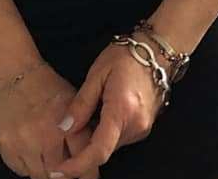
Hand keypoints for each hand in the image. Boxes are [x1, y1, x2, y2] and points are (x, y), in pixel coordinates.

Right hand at [0, 61, 99, 178]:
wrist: (14, 72)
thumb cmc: (47, 86)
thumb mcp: (73, 101)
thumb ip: (82, 129)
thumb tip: (93, 154)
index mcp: (67, 126)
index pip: (83, 162)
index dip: (88, 174)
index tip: (88, 176)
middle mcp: (46, 138)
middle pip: (59, 174)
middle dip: (66, 174)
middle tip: (67, 169)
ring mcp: (24, 145)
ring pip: (40, 176)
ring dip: (47, 171)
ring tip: (49, 160)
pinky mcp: (7, 148)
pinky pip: (22, 171)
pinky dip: (29, 167)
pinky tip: (32, 153)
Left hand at [46, 35, 166, 178]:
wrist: (158, 51)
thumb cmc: (126, 56)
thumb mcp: (97, 73)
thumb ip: (81, 103)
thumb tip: (64, 128)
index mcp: (121, 111)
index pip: (98, 150)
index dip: (76, 165)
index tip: (58, 171)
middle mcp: (135, 125)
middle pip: (103, 149)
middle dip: (84, 145)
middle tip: (72, 123)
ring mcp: (143, 128)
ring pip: (111, 144)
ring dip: (96, 136)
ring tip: (90, 108)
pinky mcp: (145, 126)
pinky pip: (120, 136)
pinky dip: (107, 130)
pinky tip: (103, 110)